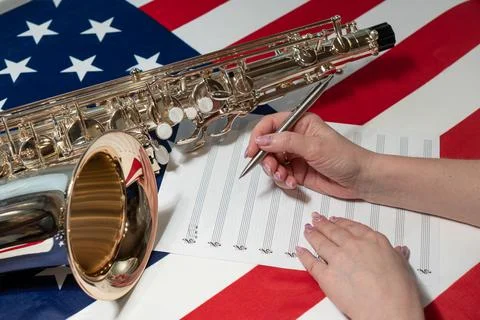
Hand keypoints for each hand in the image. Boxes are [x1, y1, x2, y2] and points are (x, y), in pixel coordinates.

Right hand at [244, 112, 372, 198]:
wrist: (361, 179)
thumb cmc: (345, 157)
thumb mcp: (314, 146)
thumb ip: (286, 142)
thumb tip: (262, 140)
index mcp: (300, 123)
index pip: (271, 124)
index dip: (258, 136)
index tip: (252, 150)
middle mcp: (296, 138)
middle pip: (268, 145)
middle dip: (266, 159)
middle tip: (272, 169)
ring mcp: (296, 156)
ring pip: (272, 162)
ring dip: (275, 172)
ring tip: (285, 178)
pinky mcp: (298, 172)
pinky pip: (281, 175)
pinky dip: (283, 181)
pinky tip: (292, 183)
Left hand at [296, 213, 423, 319]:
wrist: (388, 310)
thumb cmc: (398, 292)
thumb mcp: (402, 267)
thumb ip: (396, 255)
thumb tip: (400, 251)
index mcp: (372, 240)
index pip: (352, 227)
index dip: (341, 222)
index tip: (335, 220)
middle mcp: (353, 245)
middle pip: (333, 231)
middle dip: (323, 224)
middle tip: (316, 219)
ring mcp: (338, 259)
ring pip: (320, 242)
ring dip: (312, 234)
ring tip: (307, 229)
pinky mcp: (326, 275)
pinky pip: (311, 262)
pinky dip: (304, 255)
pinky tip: (300, 250)